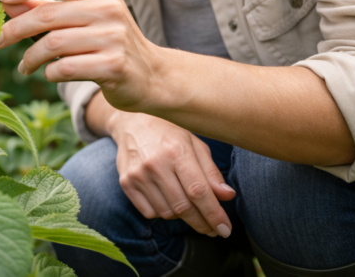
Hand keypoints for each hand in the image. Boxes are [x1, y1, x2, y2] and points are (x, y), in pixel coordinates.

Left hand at [0, 0, 168, 111]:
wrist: (152, 76)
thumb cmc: (107, 44)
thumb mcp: (82, 20)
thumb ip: (46, 8)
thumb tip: (4, 1)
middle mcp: (109, 9)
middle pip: (47, 15)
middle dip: (14, 29)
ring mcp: (114, 37)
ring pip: (52, 44)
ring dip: (30, 57)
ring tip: (24, 66)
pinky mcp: (114, 65)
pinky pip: (64, 68)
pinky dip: (48, 73)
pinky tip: (48, 74)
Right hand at [108, 109, 234, 236]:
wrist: (131, 124)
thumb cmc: (169, 135)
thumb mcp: (195, 145)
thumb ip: (211, 172)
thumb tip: (227, 196)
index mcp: (177, 151)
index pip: (198, 191)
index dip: (214, 214)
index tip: (225, 229)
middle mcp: (155, 164)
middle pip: (183, 207)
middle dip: (202, 223)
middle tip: (213, 229)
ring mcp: (138, 174)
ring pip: (167, 212)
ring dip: (183, 217)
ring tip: (189, 208)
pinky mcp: (126, 183)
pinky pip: (150, 212)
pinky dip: (163, 213)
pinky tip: (168, 201)